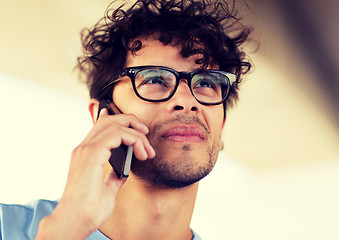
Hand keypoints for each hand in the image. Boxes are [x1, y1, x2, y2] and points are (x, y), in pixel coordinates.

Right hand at [35, 109, 154, 239]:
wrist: (75, 221)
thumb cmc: (88, 209)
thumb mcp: (107, 189)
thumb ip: (113, 176)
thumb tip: (123, 171)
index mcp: (86, 154)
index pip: (101, 126)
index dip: (120, 121)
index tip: (138, 130)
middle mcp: (84, 148)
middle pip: (108, 119)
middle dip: (131, 121)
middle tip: (146, 134)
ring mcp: (86, 149)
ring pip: (115, 123)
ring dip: (137, 134)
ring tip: (147, 151)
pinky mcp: (92, 153)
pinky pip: (117, 134)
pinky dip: (133, 139)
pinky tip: (141, 154)